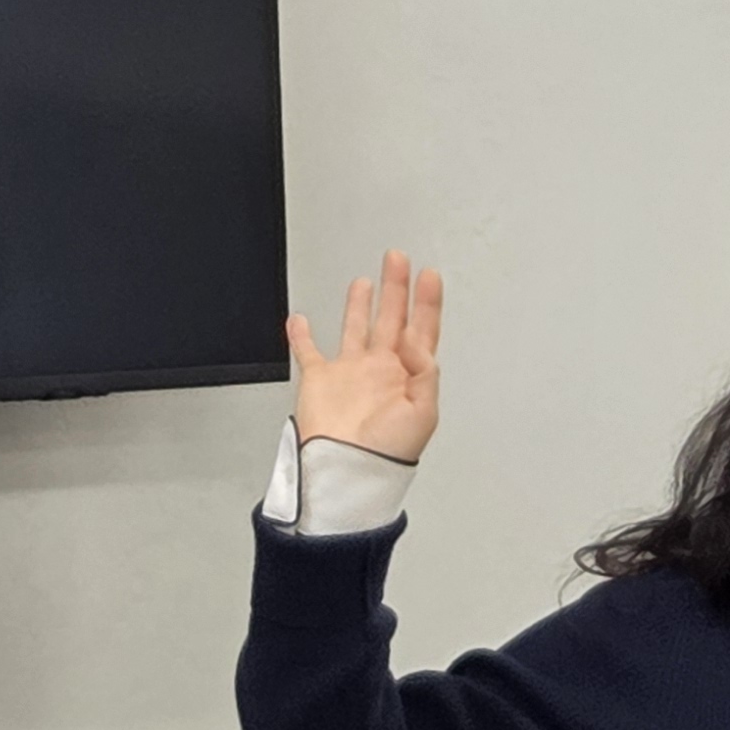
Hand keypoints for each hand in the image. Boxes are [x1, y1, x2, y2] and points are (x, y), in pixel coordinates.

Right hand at [287, 250, 442, 462]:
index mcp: (408, 376)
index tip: (429, 276)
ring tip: (365, 282)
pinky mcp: (320, 380)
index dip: (427, 302)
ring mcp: (350, 373)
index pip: (421, 330)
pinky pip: (308, 351)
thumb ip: (425, 372)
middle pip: (391, 318)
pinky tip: (300, 320)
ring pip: (356, 327)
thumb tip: (416, 342)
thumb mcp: (424, 413)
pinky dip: (301, 335)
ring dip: (360, 304)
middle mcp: (380, 370)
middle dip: (396, 288)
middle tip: (397, 259)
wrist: (346, 469)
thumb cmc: (385, 452)